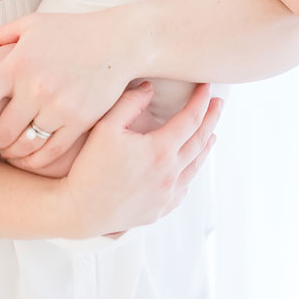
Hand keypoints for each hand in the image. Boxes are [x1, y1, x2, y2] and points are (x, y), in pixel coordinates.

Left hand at [0, 9, 139, 165]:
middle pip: (1, 132)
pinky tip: (33, 157)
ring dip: (14, 154)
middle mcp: (36, 87)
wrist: (120, 41)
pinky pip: (51, 153)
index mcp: (17, 63)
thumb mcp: (31, 25)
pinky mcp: (81, 121)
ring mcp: (60, 106)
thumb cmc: (72, 31)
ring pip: (25, 146)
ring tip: (13, 150)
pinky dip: (37, 160)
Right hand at [59, 82, 222, 236]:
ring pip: (195, 166)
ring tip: (211, 134)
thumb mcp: (105, 127)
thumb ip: (129, 103)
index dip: (200, 100)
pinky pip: (183, 188)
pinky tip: (189, 167)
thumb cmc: (89, 168)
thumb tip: (149, 88)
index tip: (206, 87)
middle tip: (218, 104)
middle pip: (200, 140)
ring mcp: (167, 194)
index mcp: (160, 150)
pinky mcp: (160, 209)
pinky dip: (190, 172)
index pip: (191, 118)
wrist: (80, 210)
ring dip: (205, 146)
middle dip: (211, 119)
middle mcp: (170, 173)